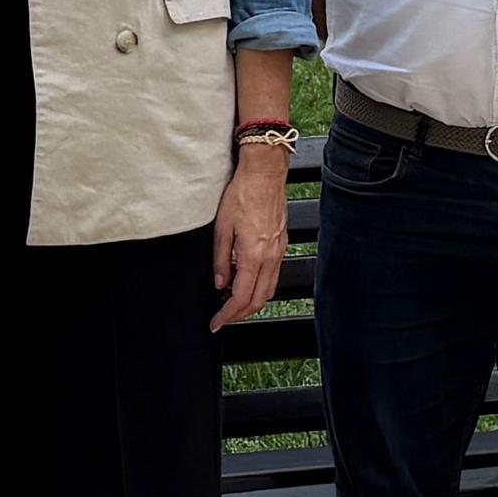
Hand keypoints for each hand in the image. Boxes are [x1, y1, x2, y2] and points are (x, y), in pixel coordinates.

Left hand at [210, 141, 287, 326]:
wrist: (265, 174)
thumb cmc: (243, 194)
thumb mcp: (222, 227)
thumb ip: (221, 259)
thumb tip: (220, 283)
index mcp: (254, 255)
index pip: (240, 297)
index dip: (227, 314)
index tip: (216, 322)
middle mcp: (270, 257)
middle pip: (258, 300)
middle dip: (240, 315)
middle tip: (223, 318)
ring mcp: (279, 252)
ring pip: (268, 290)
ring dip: (251, 303)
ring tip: (232, 303)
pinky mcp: (282, 245)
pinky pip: (274, 276)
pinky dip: (260, 287)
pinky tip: (247, 282)